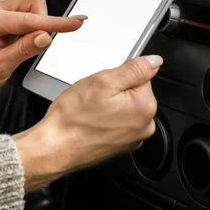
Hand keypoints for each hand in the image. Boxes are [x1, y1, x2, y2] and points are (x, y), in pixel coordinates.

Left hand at [0, 0, 85, 102]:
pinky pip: (25, 5)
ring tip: (27, 40)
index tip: (77, 22)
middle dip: (43, 20)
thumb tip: (46, 37)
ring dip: (38, 17)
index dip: (56, 22)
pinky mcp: (2, 13)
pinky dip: (33, 16)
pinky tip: (25, 33)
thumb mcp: (1, 67)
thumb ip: (25, 49)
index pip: (31, 19)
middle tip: (36, 43)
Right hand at [14, 55, 161, 191]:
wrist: (55, 148)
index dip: (119, 75)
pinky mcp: (119, 145)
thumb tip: (154, 61)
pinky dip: (103, 119)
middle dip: (113, 90)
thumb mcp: (103, 81)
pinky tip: (89, 121)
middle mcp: (144, 126)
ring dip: (108, 105)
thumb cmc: (74, 119)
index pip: (142, 76)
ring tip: (89, 110)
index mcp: (145, 107)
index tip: (104, 84)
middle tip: (93, 97)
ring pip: (123, 107)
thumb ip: (133, 69)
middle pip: (133, 93)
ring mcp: (132, 138)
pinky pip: (115, 122)